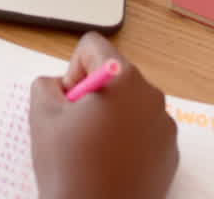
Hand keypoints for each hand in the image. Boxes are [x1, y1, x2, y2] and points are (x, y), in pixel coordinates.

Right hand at [29, 33, 178, 198]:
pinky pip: (144, 130)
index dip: (72, 69)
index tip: (69, 101)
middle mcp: (151, 96)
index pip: (93, 46)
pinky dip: (127, 138)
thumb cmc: (69, 167)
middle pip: (115, 74)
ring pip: (130, 103)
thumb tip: (61, 85)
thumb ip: (47, 84)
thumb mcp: (41, 114)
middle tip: (76, 127)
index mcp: (122, 79)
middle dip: (93, 93)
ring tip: (92, 150)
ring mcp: (165, 126)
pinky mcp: (171, 152)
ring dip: (110, 116)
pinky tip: (110, 163)